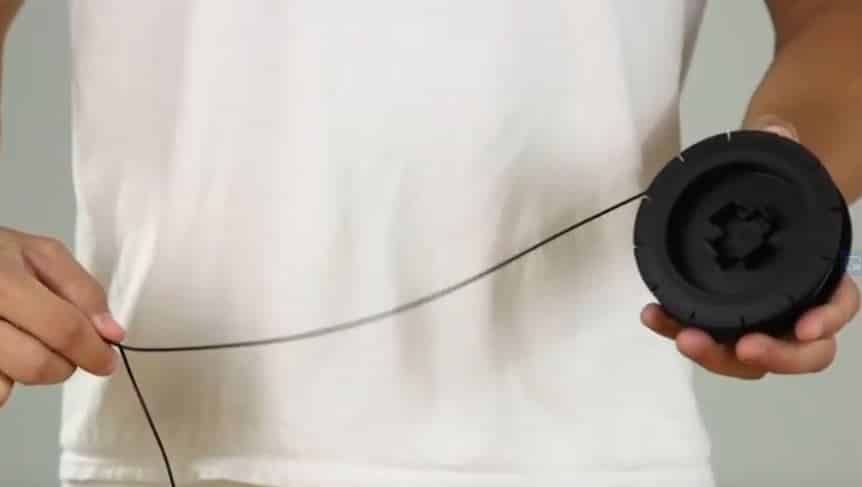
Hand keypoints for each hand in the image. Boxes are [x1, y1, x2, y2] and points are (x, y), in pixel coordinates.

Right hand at [0, 227, 124, 407]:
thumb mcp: (42, 254)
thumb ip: (83, 291)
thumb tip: (111, 335)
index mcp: (3, 283)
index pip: (63, 328)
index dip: (93, 351)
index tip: (107, 361)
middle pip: (37, 364)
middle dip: (64, 365)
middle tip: (67, 349)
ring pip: (7, 386)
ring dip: (30, 372)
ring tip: (26, 342)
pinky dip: (2, 381)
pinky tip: (3, 351)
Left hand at [641, 120, 858, 378]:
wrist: (752, 200)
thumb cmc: (773, 190)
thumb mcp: (780, 161)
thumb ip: (781, 145)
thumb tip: (777, 128)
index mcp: (822, 273)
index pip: (836, 305)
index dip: (826, 320)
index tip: (806, 328)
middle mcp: (795, 305)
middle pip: (798, 349)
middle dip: (774, 355)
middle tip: (744, 347)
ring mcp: (757, 318)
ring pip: (750, 356)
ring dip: (719, 354)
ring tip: (685, 338)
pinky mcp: (721, 319)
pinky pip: (706, 334)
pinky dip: (679, 329)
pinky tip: (653, 315)